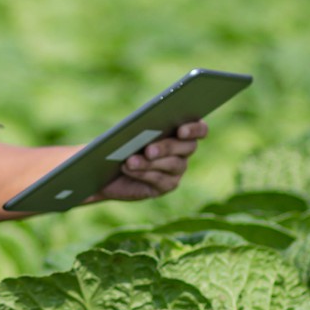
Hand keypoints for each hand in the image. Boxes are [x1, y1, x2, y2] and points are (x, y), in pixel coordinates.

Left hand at [88, 120, 207, 202]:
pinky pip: (160, 180)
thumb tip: (144, 125)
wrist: (110, 166)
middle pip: (187, 147)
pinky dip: (142, 173)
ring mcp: (178, 169)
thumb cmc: (123, 140)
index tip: (180, 131)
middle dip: (167, 147)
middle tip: (148, 150)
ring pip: (173, 165)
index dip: (194, 129)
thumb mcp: (130, 130)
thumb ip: (142, 125)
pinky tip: (128, 168)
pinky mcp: (167, 185)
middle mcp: (184, 150)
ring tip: (130, 161)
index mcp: (182, 130)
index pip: (200, 129)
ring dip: (150, 163)